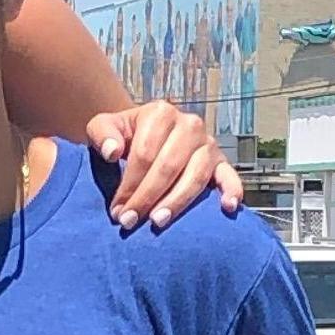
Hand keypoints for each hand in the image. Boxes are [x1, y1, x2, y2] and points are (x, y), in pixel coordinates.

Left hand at [90, 99, 243, 232]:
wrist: (145, 137)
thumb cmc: (124, 137)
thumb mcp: (104, 127)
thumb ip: (102, 133)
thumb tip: (112, 152)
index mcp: (161, 113)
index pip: (145, 154)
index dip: (129, 185)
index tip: (117, 210)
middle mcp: (189, 124)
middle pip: (168, 167)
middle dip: (147, 198)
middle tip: (130, 222)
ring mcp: (207, 143)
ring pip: (195, 176)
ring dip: (176, 203)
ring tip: (158, 222)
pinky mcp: (220, 162)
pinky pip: (229, 176)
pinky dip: (232, 190)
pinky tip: (228, 208)